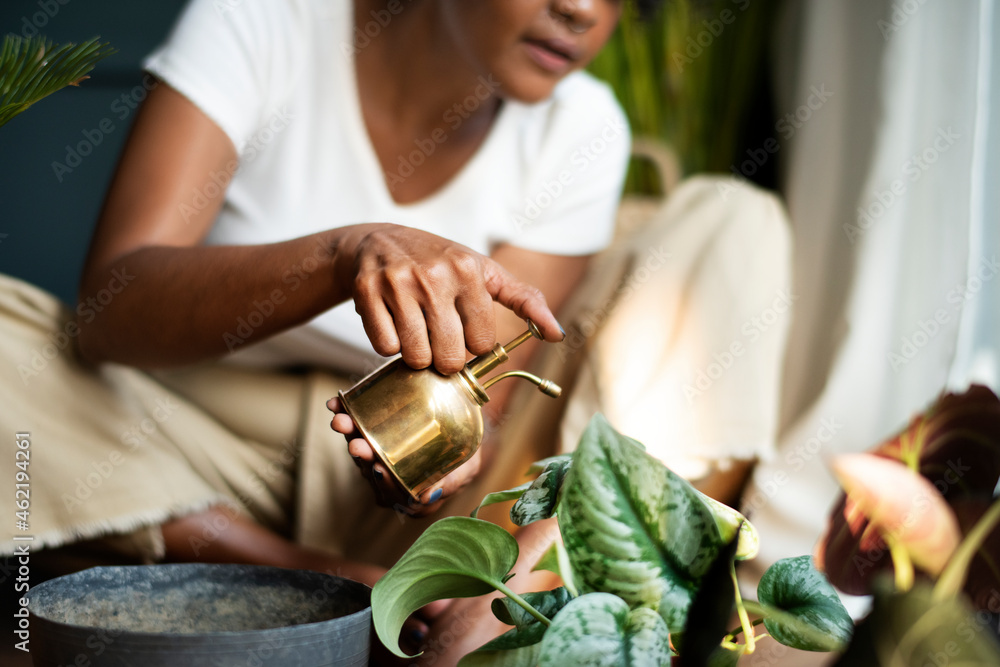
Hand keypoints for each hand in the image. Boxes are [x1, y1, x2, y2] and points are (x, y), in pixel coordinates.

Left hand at [327, 397, 482, 516]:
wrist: (464, 422)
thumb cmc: (465, 452)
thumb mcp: (467, 467)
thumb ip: (451, 482)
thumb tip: (426, 497)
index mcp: (411, 496)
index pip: (392, 495)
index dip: (382, 483)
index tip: (378, 469)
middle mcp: (390, 480)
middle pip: (371, 471)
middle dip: (361, 456)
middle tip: (358, 444)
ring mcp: (379, 458)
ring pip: (359, 450)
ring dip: (348, 434)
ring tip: (342, 420)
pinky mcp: (372, 436)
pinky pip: (354, 429)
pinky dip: (345, 416)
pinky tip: (336, 404)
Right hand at [342, 224, 562, 374]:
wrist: (379, 242)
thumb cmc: (440, 263)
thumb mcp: (485, 273)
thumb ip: (525, 301)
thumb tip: (559, 335)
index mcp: (469, 270)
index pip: (482, 344)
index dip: (472, 343)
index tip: (463, 326)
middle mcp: (434, 275)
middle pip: (449, 358)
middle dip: (444, 356)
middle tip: (438, 336)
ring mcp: (398, 283)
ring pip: (416, 357)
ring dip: (417, 355)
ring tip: (416, 330)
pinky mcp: (367, 292)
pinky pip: (384, 347)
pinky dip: (388, 344)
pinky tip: (392, 321)